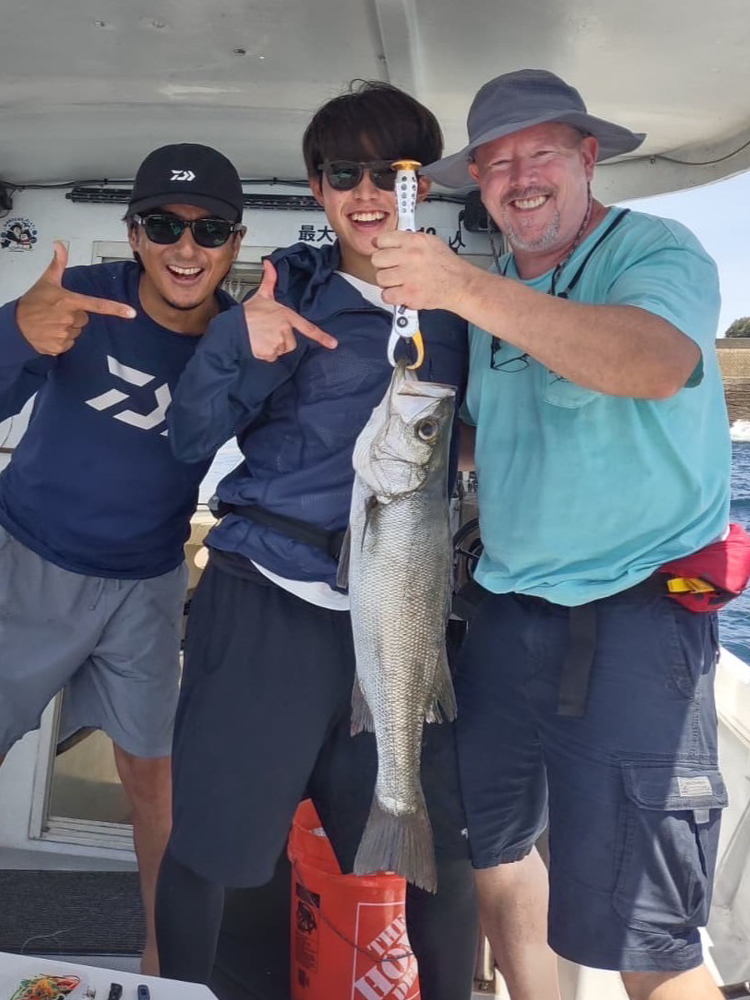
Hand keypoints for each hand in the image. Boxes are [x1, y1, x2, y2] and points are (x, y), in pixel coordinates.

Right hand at [15, 242, 135, 355]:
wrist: (16, 325)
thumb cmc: (33, 302)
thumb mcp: (46, 281)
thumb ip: (57, 264)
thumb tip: (60, 244)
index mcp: (68, 301)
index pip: (96, 305)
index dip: (115, 309)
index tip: (131, 313)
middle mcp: (68, 318)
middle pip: (85, 319)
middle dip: (75, 316)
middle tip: (58, 312)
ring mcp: (64, 334)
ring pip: (77, 332)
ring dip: (68, 328)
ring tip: (52, 322)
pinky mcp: (60, 347)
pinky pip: (70, 343)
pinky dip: (62, 340)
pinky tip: (50, 333)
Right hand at [243, 259, 336, 360]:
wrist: (234, 327)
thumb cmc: (248, 313)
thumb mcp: (261, 295)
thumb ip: (270, 281)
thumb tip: (269, 264)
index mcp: (286, 316)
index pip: (308, 328)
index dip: (322, 337)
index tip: (333, 344)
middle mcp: (285, 329)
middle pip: (291, 342)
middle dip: (281, 340)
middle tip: (268, 332)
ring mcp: (278, 342)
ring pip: (282, 350)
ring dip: (273, 347)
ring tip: (261, 337)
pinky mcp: (270, 353)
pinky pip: (272, 357)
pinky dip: (266, 354)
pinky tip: (258, 344)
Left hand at [371, 231, 473, 312]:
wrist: (460, 285)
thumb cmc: (446, 266)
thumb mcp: (430, 242)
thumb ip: (408, 240)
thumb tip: (389, 242)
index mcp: (415, 240)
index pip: (382, 239)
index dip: (381, 248)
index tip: (384, 252)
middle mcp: (410, 256)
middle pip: (377, 259)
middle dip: (383, 266)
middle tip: (392, 270)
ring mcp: (409, 275)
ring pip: (380, 278)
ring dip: (387, 283)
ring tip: (398, 282)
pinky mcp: (409, 293)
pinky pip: (386, 295)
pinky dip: (392, 297)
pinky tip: (400, 293)